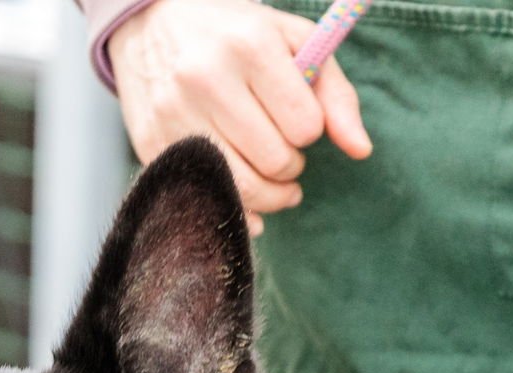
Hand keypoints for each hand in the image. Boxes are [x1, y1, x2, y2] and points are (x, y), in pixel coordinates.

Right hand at [107, 0, 372, 234]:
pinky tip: (243, 195)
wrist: (152, 26)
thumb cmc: (236, 35)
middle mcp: (207, 78)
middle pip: (274, 161)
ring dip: (268, 194)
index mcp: (249, 46)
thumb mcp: (291, 44)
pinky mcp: (153, 145)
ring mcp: (174, 116)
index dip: (310, 131)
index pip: (305, 125)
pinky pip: (205, 198)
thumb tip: (360, 150)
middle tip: (284, 154)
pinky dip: (235, 206)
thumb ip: (334, 93)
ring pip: (242, 188)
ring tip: (272, 179)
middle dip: (290, 166)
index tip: (299, 122)